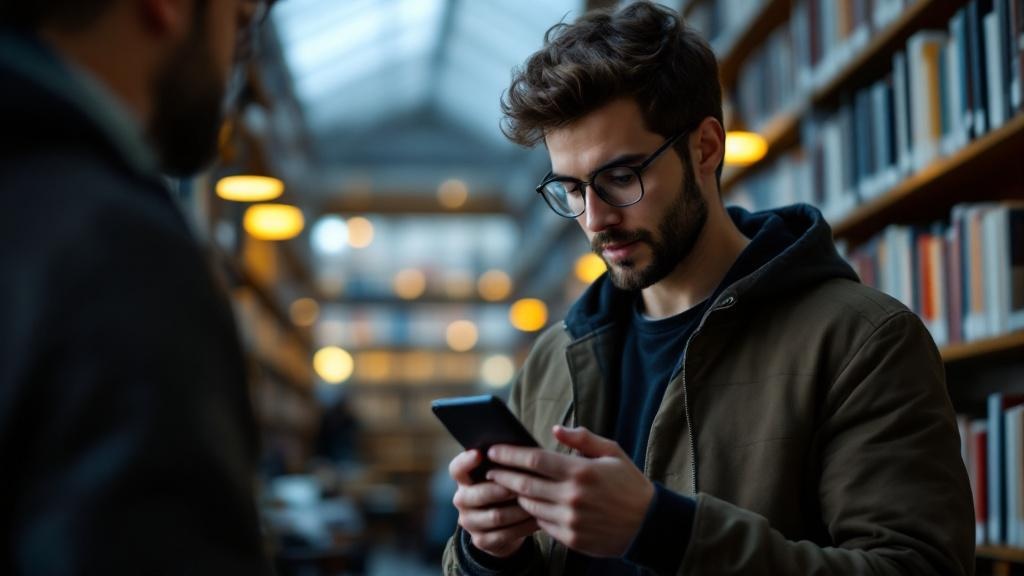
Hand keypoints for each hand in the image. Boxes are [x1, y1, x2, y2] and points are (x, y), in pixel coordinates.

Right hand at [448, 449, 538, 558]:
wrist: (504, 524)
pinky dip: (523, 527)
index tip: (480, 453)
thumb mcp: (502, 474)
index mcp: (464, 479)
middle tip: (521, 484)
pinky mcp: (481, 540)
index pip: (457, 469)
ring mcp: (469, 521)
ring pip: (495, 516)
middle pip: (476, 494)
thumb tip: (520, 448)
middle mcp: (462, 500)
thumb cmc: (506, 488)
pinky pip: (503, 535)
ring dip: (518, 509)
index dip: (465, 461)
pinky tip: (537, 520)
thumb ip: (504, 463)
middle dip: (501, 489)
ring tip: (537, 503)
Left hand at [486, 425, 653, 556]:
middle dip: (503, 475)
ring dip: (516, 496)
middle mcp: (573, 497)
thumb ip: (583, 439)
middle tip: (489, 469)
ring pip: (530, 506)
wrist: (648, 524)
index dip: (510, 454)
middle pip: (525, 484)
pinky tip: (528, 505)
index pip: (535, 460)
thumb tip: (555, 429)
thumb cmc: (629, 483)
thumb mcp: (612, 452)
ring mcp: (570, 520)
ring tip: (505, 486)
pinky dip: (533, 513)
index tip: (494, 450)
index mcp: (581, 471)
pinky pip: (542, 524)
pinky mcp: (571, 538)